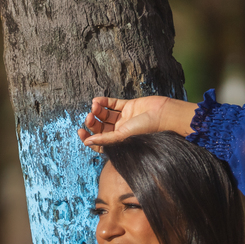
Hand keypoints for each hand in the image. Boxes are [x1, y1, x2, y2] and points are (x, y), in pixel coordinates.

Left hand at [77, 96, 196, 151]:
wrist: (163, 115)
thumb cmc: (146, 130)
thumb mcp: (123, 137)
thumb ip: (105, 139)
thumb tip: (87, 143)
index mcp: (119, 142)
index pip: (99, 142)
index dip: (89, 138)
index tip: (81, 132)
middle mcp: (120, 131)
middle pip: (101, 127)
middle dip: (93, 122)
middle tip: (89, 117)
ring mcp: (124, 118)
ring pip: (105, 115)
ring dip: (98, 110)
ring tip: (94, 106)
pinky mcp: (129, 106)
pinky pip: (113, 104)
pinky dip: (104, 102)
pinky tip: (97, 100)